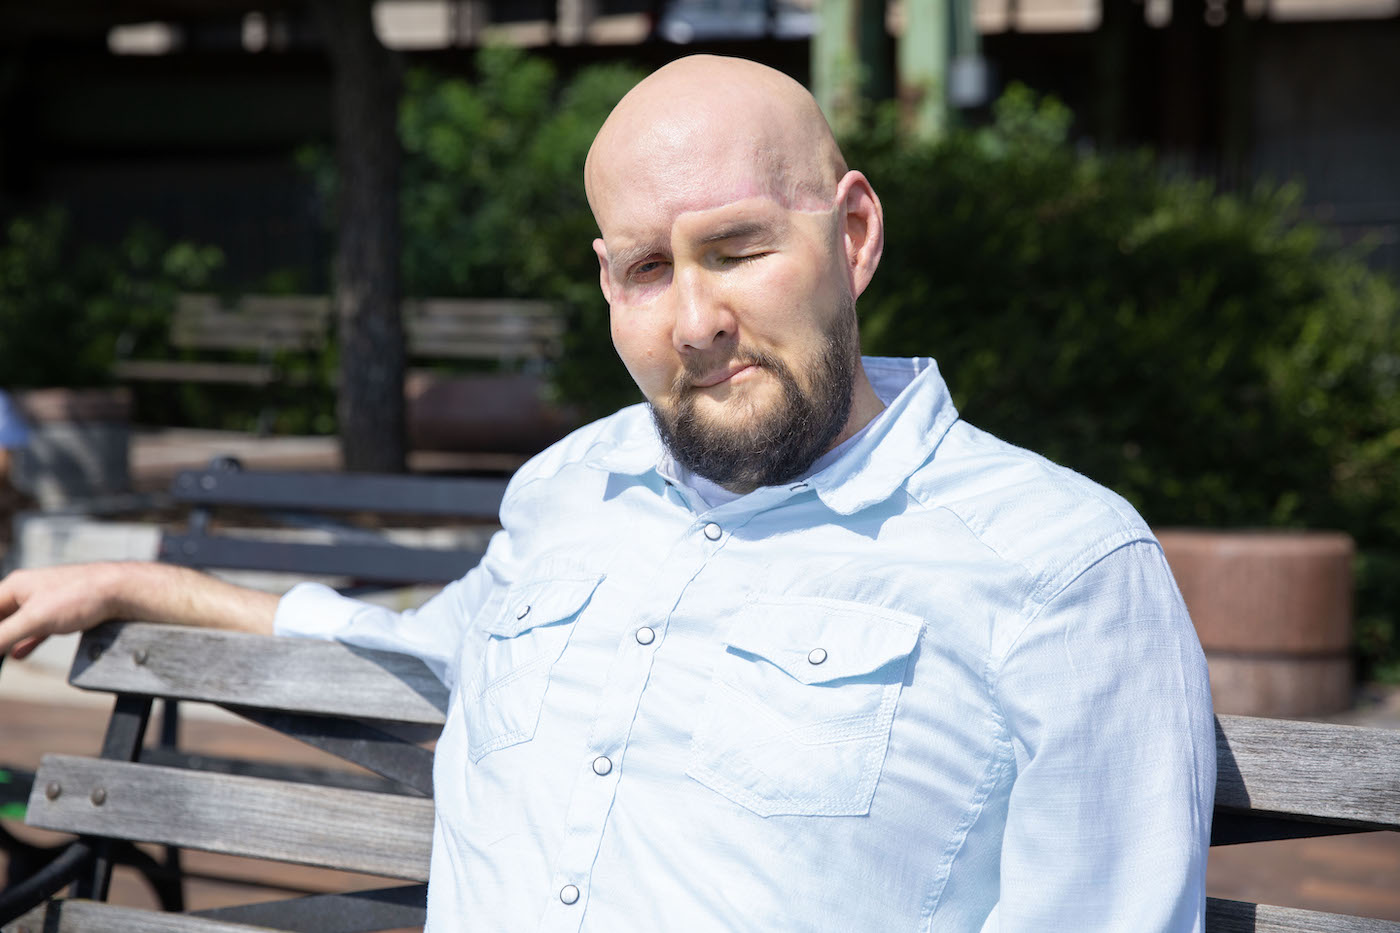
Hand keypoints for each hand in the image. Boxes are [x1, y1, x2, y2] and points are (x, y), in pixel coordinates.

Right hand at [0, 563, 121, 659]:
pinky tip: (18, 655)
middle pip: (0, 617)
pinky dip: (25, 643)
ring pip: (16, 624)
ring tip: (1, 657)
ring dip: (5, 641)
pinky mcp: (62, 614)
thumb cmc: (80, 596)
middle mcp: (28, 592)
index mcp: (15, 587)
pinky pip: (35, 630)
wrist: (122, 591)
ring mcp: (46, 602)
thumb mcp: (34, 619)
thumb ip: (2, 635)